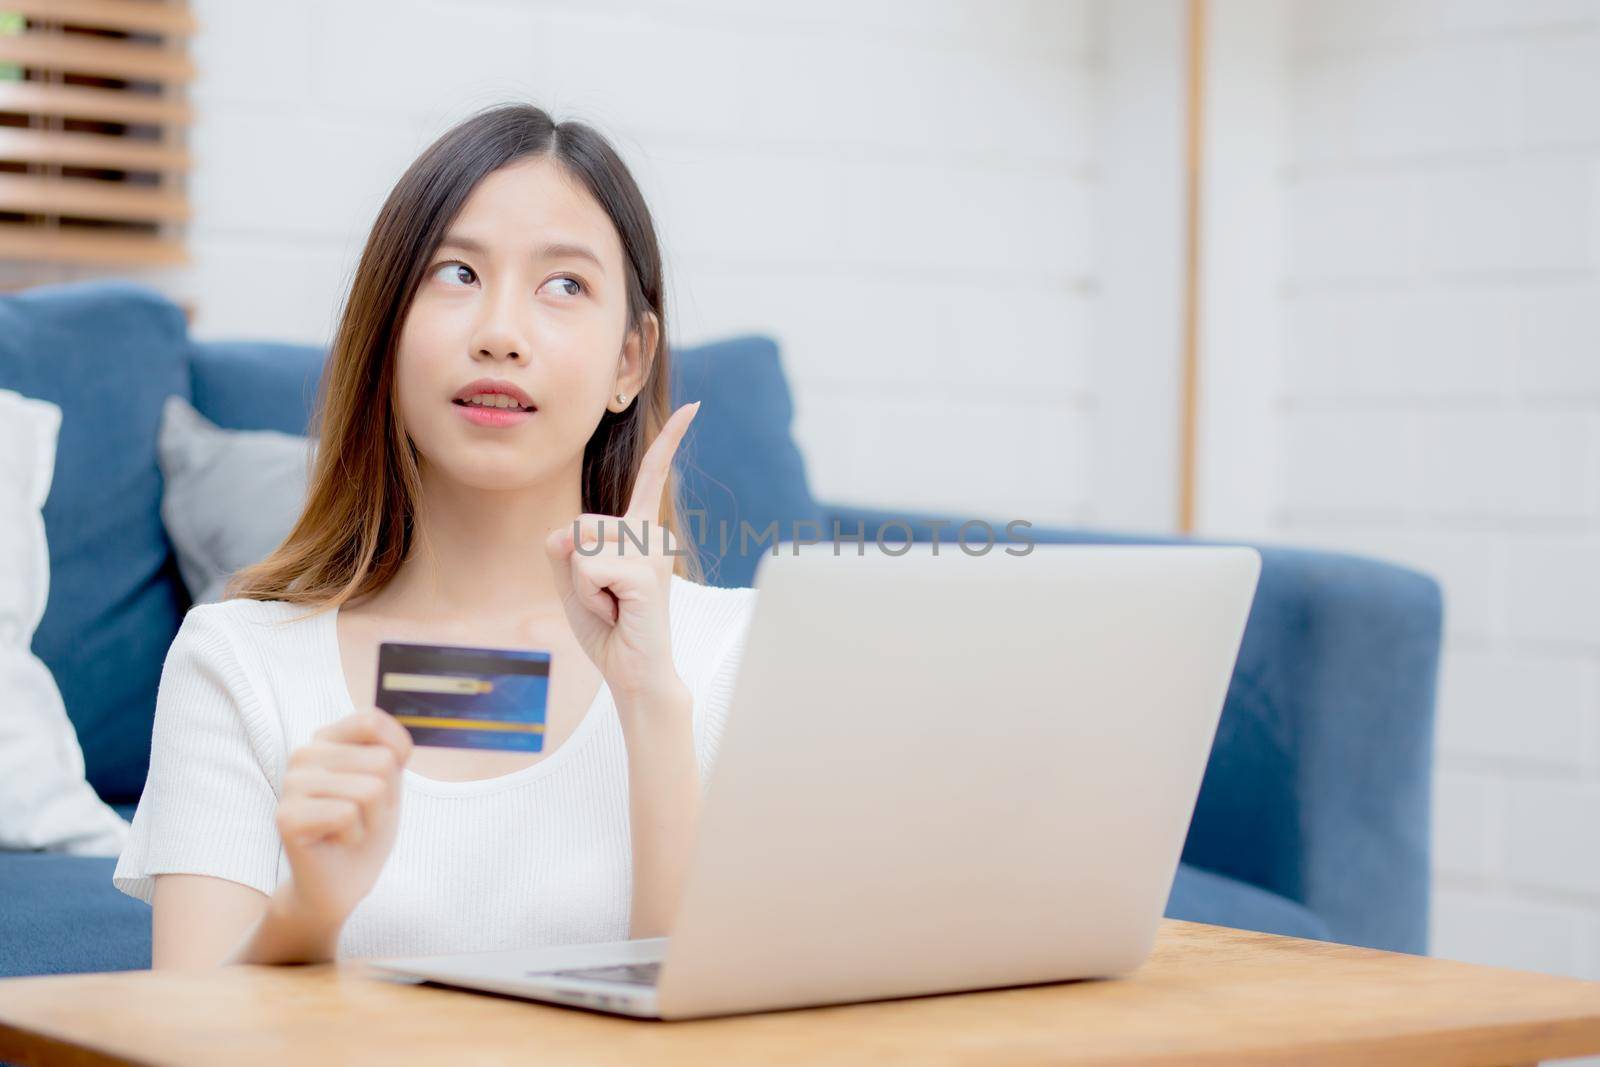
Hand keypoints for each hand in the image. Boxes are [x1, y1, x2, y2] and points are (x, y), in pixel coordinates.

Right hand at [274, 708, 412, 933]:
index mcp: (326, 738)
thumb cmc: (366, 827)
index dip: (397, 753)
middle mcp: (303, 753)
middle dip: (387, 797)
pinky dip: (355, 835)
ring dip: (372, 819)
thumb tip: (391, 746)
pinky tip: (336, 842)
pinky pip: (348, 814)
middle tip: (361, 816)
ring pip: (371, 789)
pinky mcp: (286, 817)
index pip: (372, 720)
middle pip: (381, 761)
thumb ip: (388, 749)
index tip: (385, 781)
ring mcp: (291, 784)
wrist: (340, 883)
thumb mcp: (389, 780)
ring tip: (349, 829)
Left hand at [544, 401, 699, 704]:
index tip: (695, 408)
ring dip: (581, 585)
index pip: (652, 476)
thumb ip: (563, 546)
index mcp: (641, 531)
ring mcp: (653, 553)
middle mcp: (653, 535)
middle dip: (572, 567)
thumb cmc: (609, 627)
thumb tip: (570, 531)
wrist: (635, 673)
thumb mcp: (573, 579)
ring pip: (579, 546)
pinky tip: (617, 613)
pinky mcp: (646, 574)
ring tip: (612, 606)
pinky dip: (589, 597)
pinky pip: (588, 570)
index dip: (670, 441)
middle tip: (605, 600)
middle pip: (578, 525)